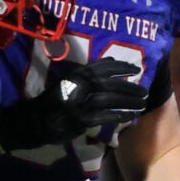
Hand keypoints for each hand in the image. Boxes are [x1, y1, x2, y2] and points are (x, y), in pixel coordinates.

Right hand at [4, 55, 145, 150]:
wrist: (35, 120)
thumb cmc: (54, 99)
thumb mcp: (68, 79)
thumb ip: (88, 72)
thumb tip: (111, 60)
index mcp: (76, 74)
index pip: (103, 66)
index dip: (121, 66)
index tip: (136, 68)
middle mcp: (78, 85)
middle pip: (110, 84)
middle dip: (130, 87)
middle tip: (145, 91)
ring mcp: (79, 103)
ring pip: (110, 99)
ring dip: (128, 101)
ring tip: (142, 103)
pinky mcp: (79, 120)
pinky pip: (104, 117)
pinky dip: (118, 116)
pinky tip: (129, 117)